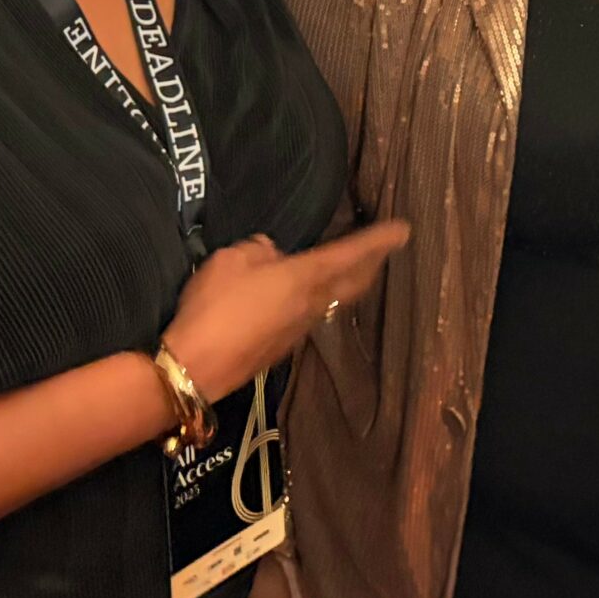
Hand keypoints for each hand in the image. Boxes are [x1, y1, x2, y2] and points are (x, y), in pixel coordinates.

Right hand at [161, 221, 407, 402]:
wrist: (196, 368)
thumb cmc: (214, 306)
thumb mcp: (230, 260)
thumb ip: (257, 251)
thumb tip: (272, 254)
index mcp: (305, 278)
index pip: (351, 254)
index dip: (379, 240)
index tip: (402, 230)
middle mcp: (311, 305)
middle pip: (354, 283)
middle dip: (372, 264)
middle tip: (384, 250)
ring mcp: (299, 331)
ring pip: (333, 302)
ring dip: (345, 284)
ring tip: (346, 270)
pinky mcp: (282, 349)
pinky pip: (308, 317)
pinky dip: (315, 301)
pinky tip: (300, 297)